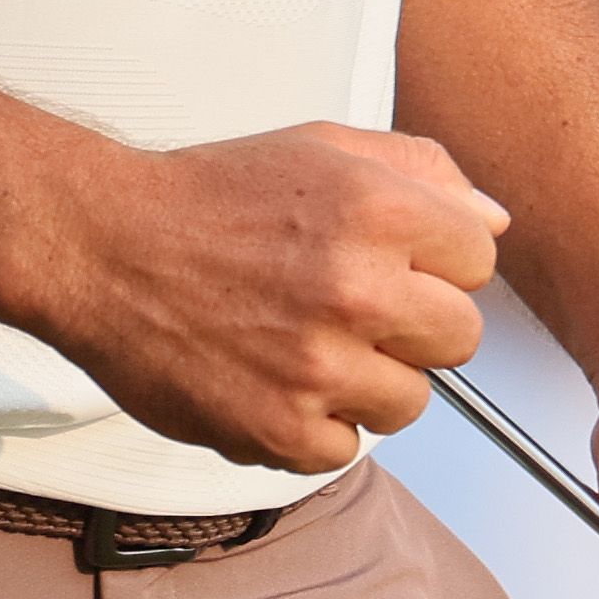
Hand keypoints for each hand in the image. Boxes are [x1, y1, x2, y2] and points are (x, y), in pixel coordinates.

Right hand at [19, 121, 502, 472]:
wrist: (103, 247)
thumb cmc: (212, 198)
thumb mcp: (321, 147)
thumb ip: (422, 172)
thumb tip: (495, 220)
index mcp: (376, 208)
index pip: (480, 260)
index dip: (438, 262)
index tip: (395, 262)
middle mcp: (356, 287)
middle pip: (460, 338)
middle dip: (416, 327)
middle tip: (354, 309)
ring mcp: (318, 366)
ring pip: (410, 403)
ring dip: (369, 382)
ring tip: (307, 345)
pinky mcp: (279, 430)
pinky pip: (345, 451)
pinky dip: (314, 426)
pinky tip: (273, 380)